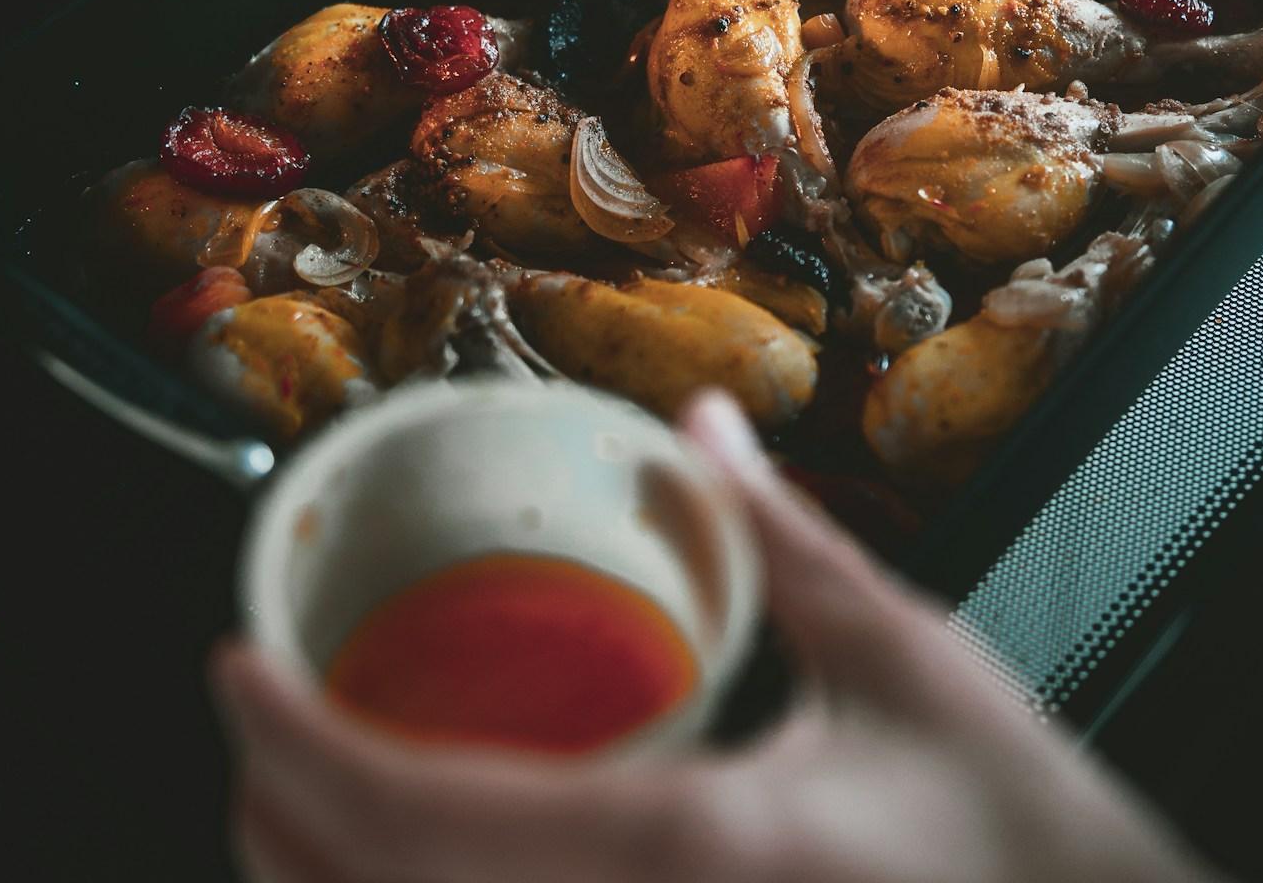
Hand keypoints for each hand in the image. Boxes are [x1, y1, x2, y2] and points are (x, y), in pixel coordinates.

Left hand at [211, 391, 1223, 882]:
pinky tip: (420, 875)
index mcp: (689, 846)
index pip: (419, 818)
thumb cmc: (1027, 840)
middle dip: (280, 823)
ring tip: (308, 801)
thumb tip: (702, 423)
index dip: (293, 744)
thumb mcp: (905, 666)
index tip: (235, 671)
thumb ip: (786, 538)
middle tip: (259, 724)